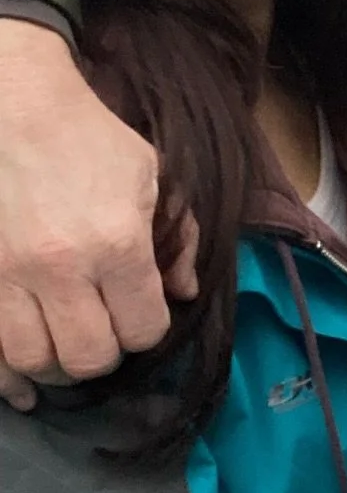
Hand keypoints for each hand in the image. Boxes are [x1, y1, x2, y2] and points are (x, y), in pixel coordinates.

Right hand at [0, 24, 197, 399]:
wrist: (15, 108)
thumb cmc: (89, 141)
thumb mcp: (151, 179)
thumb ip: (175, 240)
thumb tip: (184, 293)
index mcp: (117, 244)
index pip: (142, 329)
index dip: (147, 330)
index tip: (141, 315)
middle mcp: (62, 268)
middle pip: (89, 356)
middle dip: (104, 355)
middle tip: (103, 335)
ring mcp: (10, 275)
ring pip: (34, 360)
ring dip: (56, 367)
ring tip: (64, 352)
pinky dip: (7, 375)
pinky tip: (20, 384)